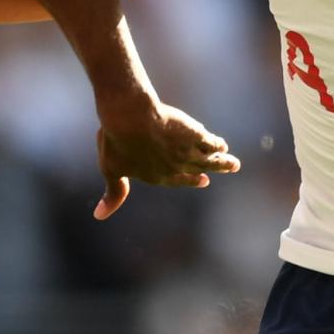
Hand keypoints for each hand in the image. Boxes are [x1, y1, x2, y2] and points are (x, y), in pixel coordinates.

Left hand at [92, 98, 241, 219]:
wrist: (129, 118)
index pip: (180, 179)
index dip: (192, 179)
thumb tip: (99, 216)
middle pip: (202, 167)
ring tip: (234, 162)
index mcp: (158, 176)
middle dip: (217, 169)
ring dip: (223, 160)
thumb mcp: (111, 169)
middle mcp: (176, 166)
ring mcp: (187, 151)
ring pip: (210, 157)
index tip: (203, 179)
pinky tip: (222, 144)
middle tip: (232, 168)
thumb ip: (113, 194)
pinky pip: (209, 141)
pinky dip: (217, 144)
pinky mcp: (193, 134)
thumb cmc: (117, 142)